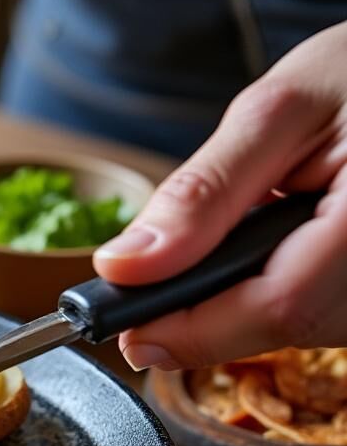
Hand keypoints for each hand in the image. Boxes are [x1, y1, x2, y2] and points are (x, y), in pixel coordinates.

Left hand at [93, 21, 346, 370]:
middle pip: (287, 324)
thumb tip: (125, 266)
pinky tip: (269, 245)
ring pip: (302, 327)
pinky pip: (320, 312)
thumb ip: (202, 192)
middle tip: (153, 282)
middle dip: (208, 312)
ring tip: (237, 232)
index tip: (126, 332)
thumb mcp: (276, 113)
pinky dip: (275, 288)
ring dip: (244, 298)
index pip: (279, 305)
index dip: (191, 330)